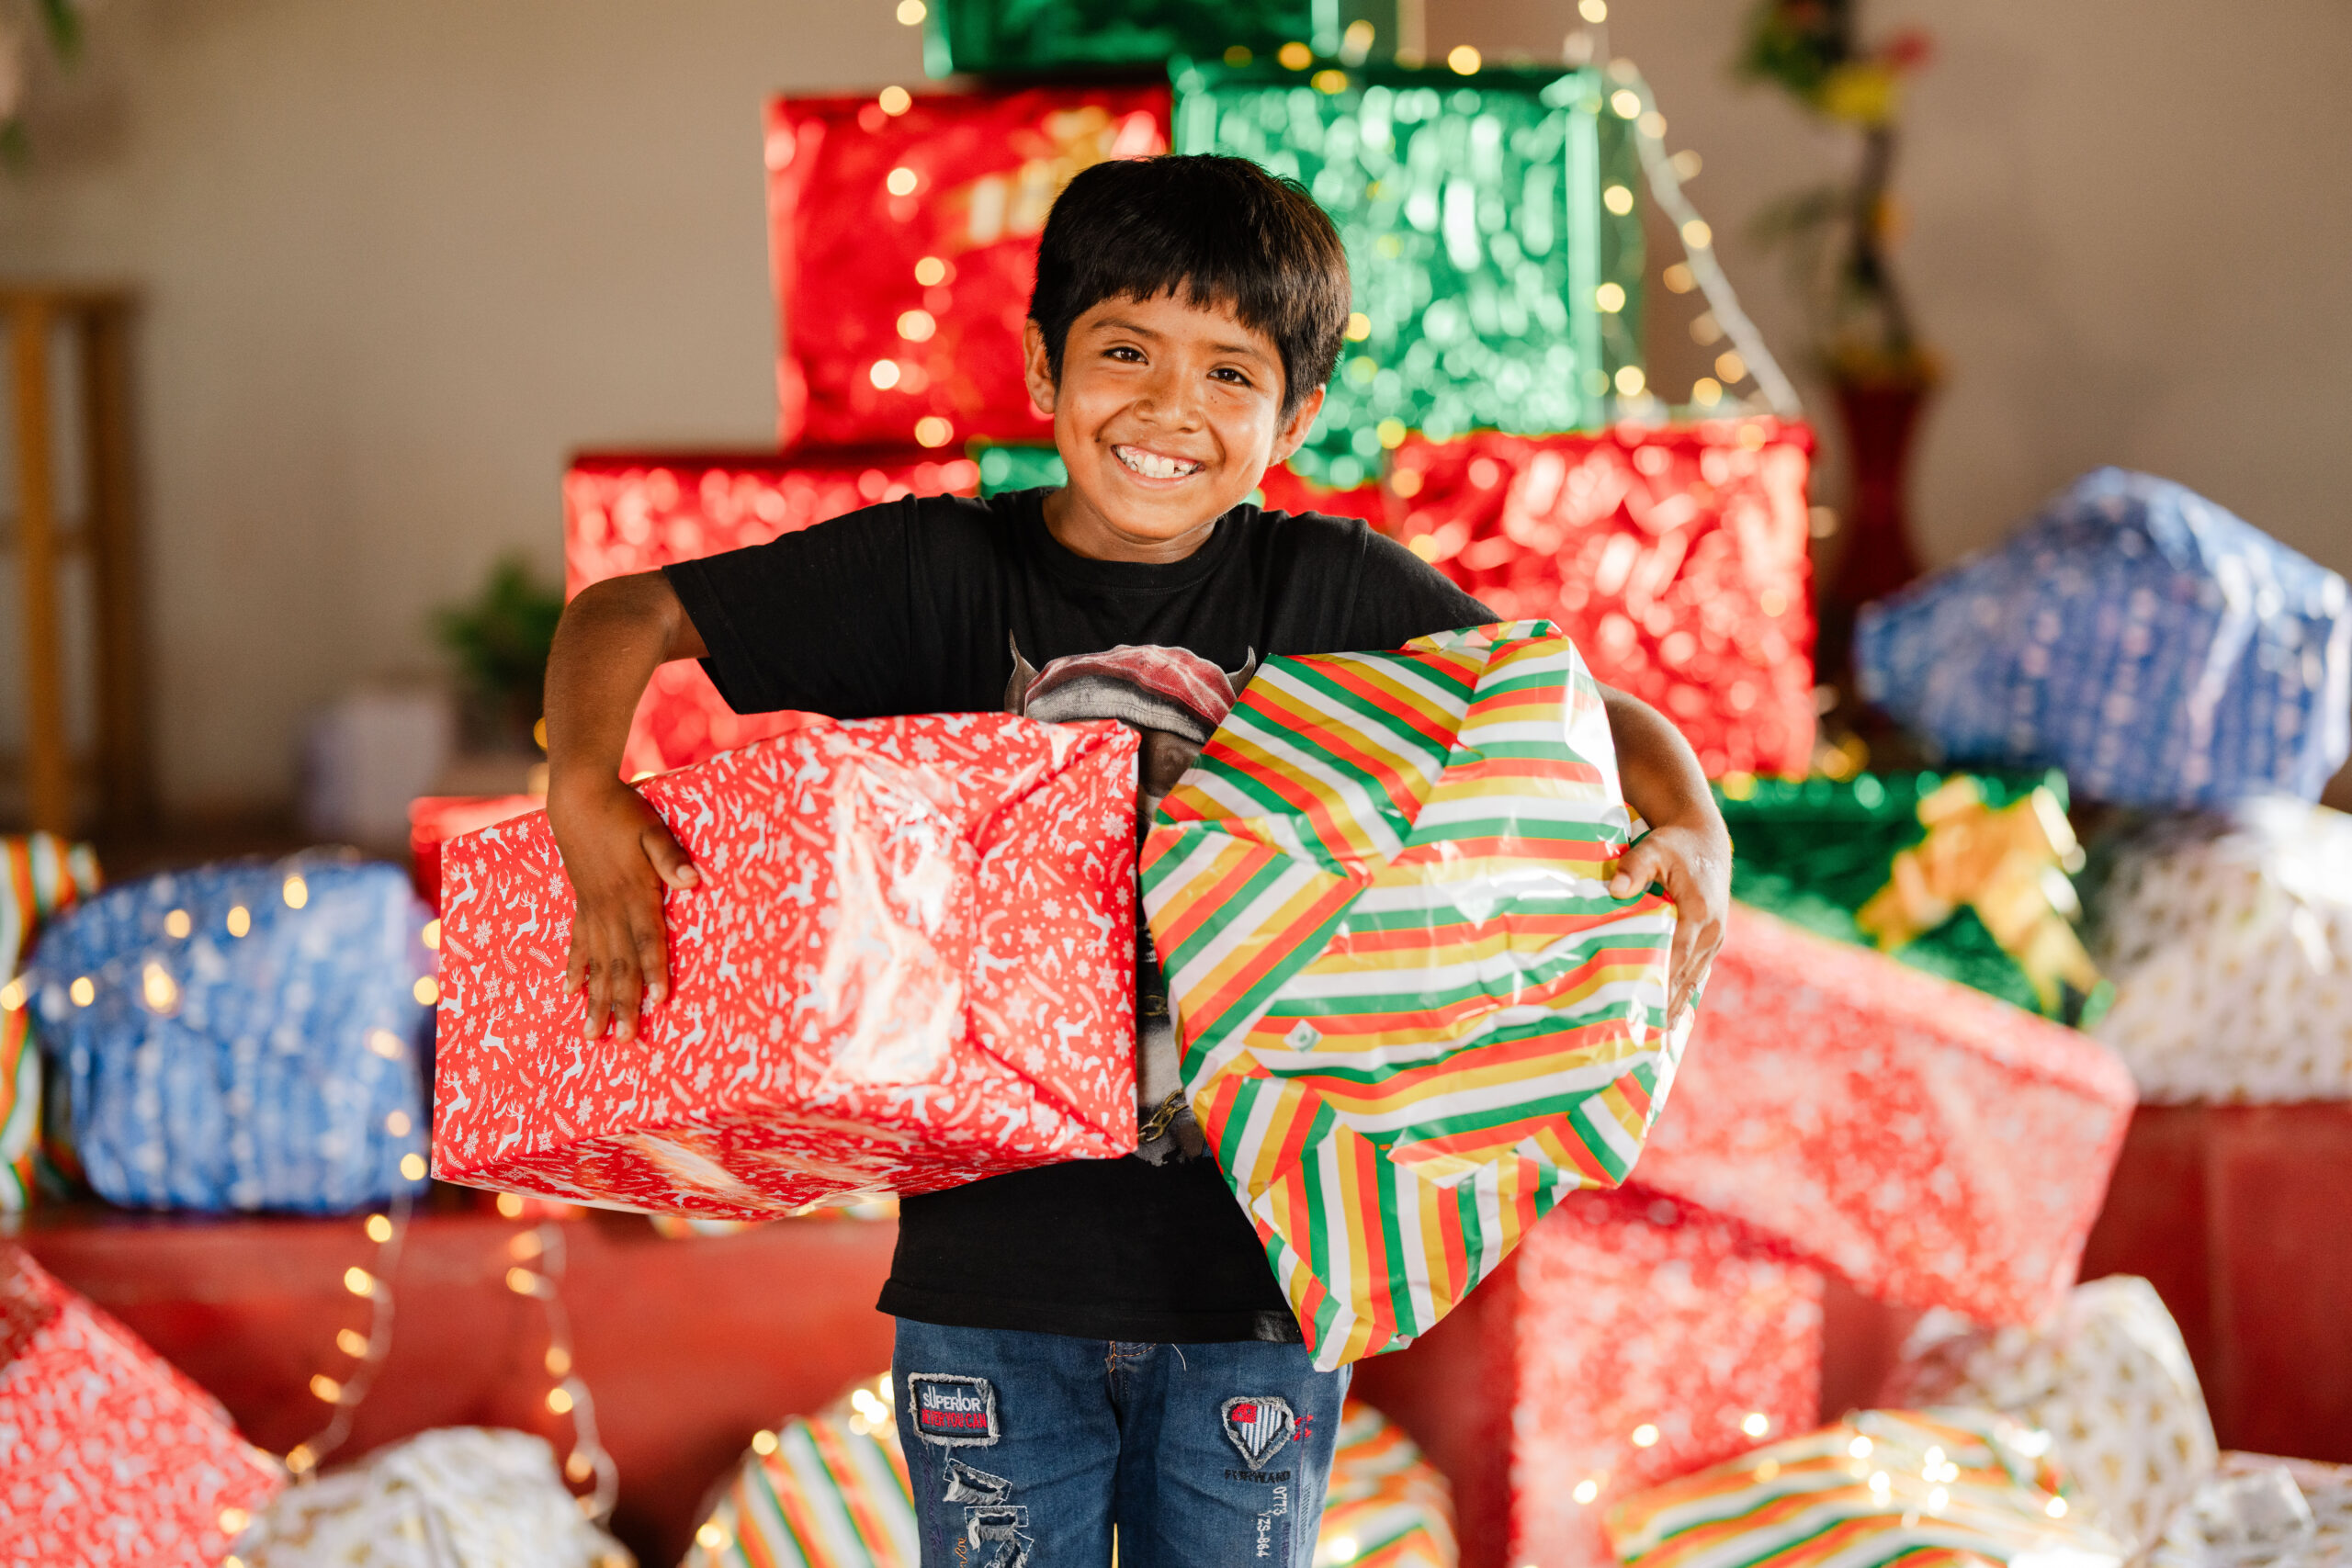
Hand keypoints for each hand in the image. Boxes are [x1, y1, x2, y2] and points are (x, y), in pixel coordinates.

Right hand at [550, 776, 699, 1043]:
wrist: (579, 798)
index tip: (658, 1002)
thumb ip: (671, 857)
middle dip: (622, 1005)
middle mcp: (610, 910)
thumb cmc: (623, 812)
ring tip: (591, 1034)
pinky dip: (575, 968)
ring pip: (596, 964)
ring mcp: (592, 909)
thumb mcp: (653, 829)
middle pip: (619, 965)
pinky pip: (576, 943)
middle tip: (623, 1041)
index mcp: (633, 894)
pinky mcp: (581, 903)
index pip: (647, 941)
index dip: (654, 971)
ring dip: (595, 1000)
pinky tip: (570, 991)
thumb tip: (695, 881)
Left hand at [1609, 822, 1729, 1026]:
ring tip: (1657, 1036)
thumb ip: (1635, 868)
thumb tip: (1615, 890)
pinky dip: (1683, 993)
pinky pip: (1696, 972)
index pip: (1676, 957)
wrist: (1704, 838)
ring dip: (1676, 1005)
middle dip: (1666, 1005)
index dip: (1661, 985)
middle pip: (1685, 976)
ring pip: (1692, 979)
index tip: (1645, 1010)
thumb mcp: (1654, 848)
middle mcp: (1711, 932)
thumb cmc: (1675, 844)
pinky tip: (1670, 1014)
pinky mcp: (1711, 939)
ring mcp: (1714, 938)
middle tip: (1645, 1036)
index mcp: (1698, 914)